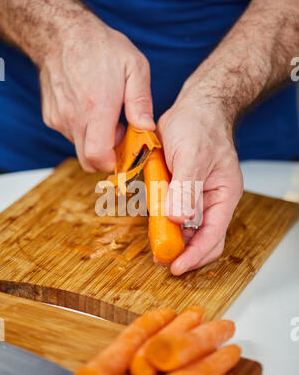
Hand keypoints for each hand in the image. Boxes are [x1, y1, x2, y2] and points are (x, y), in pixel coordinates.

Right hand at [38, 12, 154, 171]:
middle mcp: (74, 118)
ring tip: (105, 115)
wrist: (61, 32)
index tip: (125, 153)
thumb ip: (141, 101)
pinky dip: (82, 130)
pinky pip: (70, 134)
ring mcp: (60, 118)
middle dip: (107, 157)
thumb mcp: (134, 66)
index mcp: (97, 109)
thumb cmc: (99, 47)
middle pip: (89, 161)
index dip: (113, 163)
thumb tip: (146, 127)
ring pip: (80, 148)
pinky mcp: (52, 116)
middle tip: (119, 134)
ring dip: (95, 141)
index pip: (98, 157)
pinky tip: (90, 108)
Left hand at [157, 79, 242, 274]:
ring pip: (185, 230)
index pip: (213, 235)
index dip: (195, 255)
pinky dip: (162, 223)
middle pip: (201, 239)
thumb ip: (186, 189)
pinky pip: (171, 214)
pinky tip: (151, 225)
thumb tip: (179, 220)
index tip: (176, 266)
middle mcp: (211, 201)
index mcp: (223, 196)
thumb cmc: (201, 126)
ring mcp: (194, 198)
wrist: (192, 108)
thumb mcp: (193, 156)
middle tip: (161, 260)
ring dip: (171, 239)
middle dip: (183, 253)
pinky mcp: (179, 191)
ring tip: (155, 247)